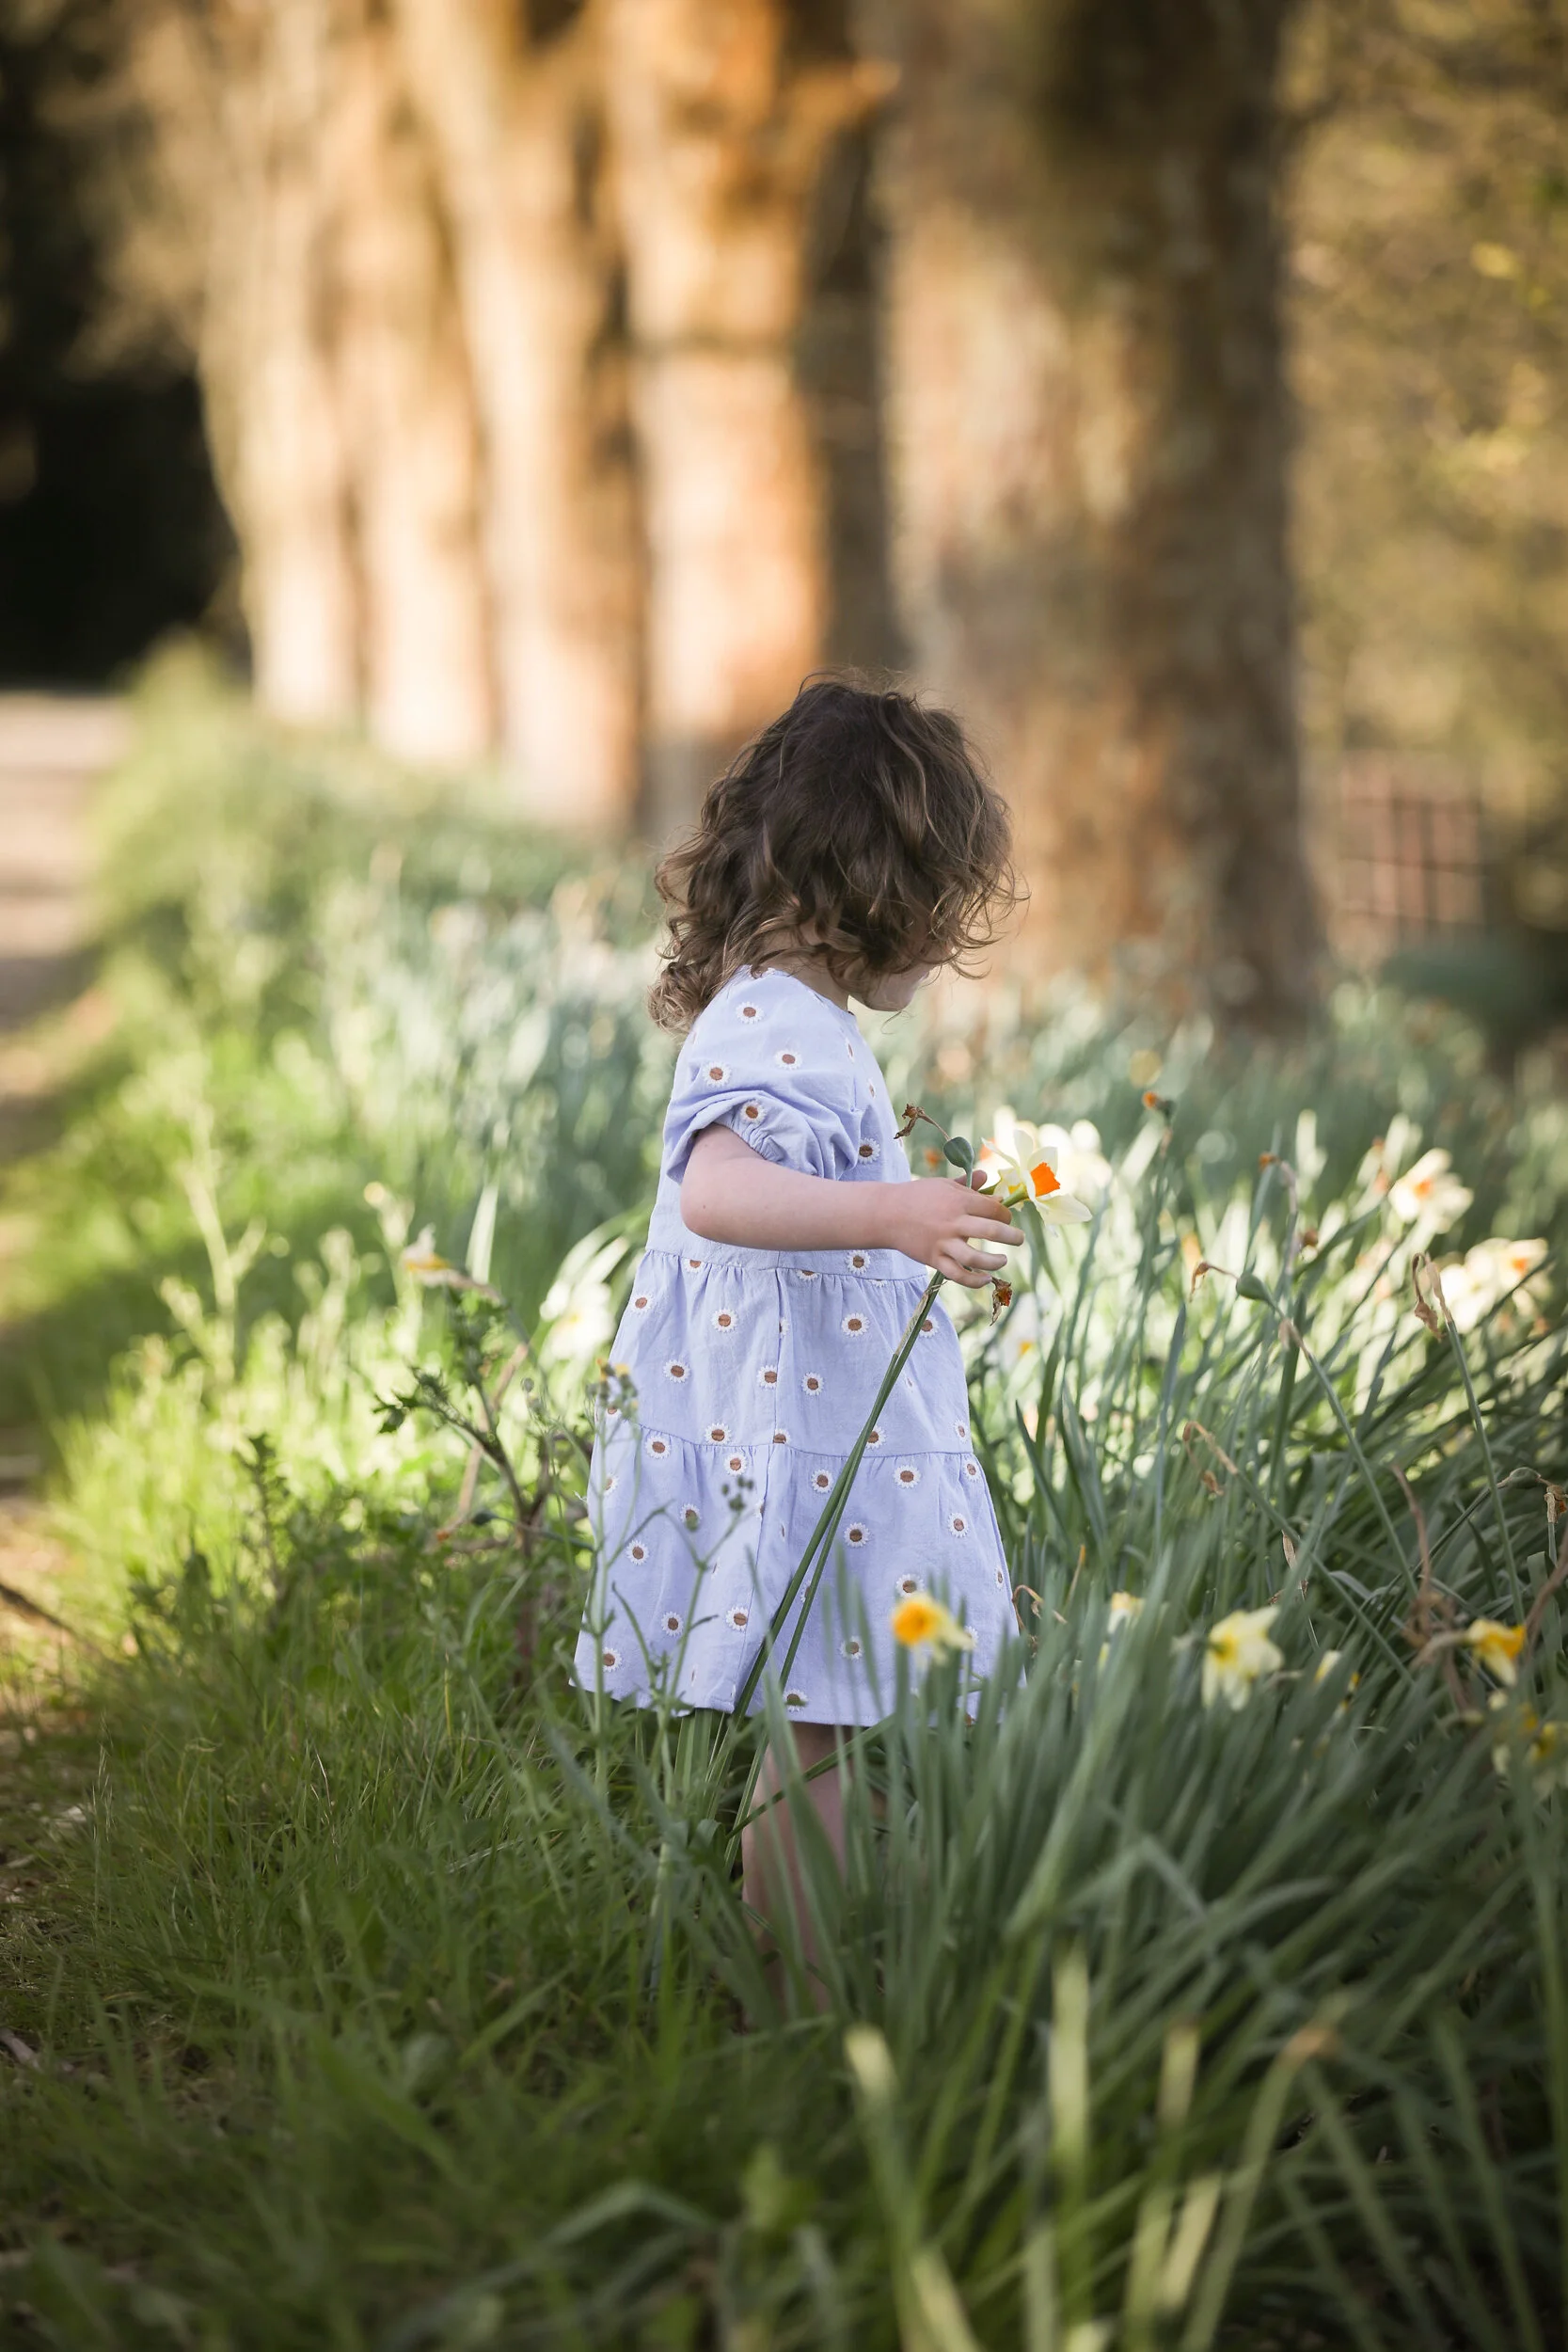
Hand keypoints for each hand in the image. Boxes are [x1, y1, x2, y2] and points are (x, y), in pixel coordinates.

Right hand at [884, 1173, 1020, 1287]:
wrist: (887, 1214)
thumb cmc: (917, 1197)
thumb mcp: (943, 1185)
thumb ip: (967, 1184)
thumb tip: (987, 1179)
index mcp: (959, 1201)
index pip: (993, 1209)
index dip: (1005, 1214)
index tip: (1005, 1218)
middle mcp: (954, 1222)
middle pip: (992, 1230)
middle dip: (1012, 1236)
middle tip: (1019, 1239)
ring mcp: (944, 1243)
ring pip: (976, 1258)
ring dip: (996, 1261)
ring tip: (1003, 1260)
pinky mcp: (934, 1259)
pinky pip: (958, 1274)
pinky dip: (974, 1280)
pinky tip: (986, 1279)